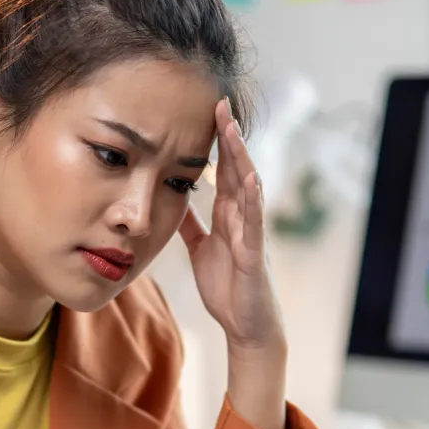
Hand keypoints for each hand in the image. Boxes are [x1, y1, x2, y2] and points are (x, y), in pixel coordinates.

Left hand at [179, 98, 286, 352]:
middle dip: (229, 137)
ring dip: (241, 157)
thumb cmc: (227, 286)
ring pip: (248, 187)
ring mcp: (250, 231)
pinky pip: (254, 221)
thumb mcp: (200, 248)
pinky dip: (252, 199)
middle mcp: (241, 216)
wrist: (244, 324)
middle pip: (235, 168)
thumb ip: (190, 223)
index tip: (205, 111)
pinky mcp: (254, 252)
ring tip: (233, 129)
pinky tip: (249, 178)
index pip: (220, 170)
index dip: (215, 141)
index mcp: (226, 214)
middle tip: (219, 103)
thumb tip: (174, 199)